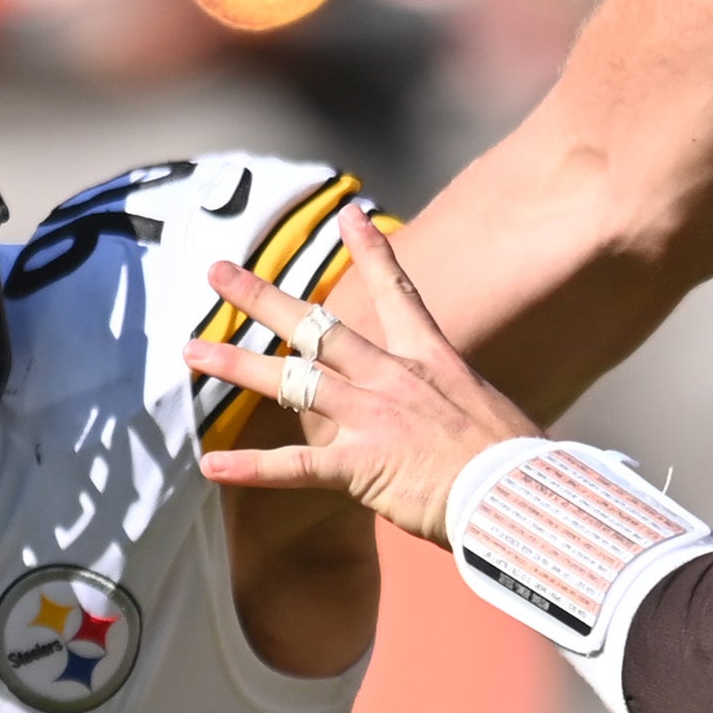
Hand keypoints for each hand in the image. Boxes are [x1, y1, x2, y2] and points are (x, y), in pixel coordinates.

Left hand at [186, 206, 538, 547]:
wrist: (521, 496)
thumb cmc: (518, 466)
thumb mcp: (490, 414)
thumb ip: (456, 408)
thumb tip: (452, 419)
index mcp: (432, 360)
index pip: (397, 292)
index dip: (370, 252)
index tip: (349, 215)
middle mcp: (393, 378)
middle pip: (316, 327)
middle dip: (261, 298)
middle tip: (217, 272)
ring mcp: (372, 418)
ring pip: (290, 382)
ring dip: (236, 366)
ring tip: (190, 352)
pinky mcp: (361, 465)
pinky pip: (293, 466)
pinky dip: (250, 468)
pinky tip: (209, 467)